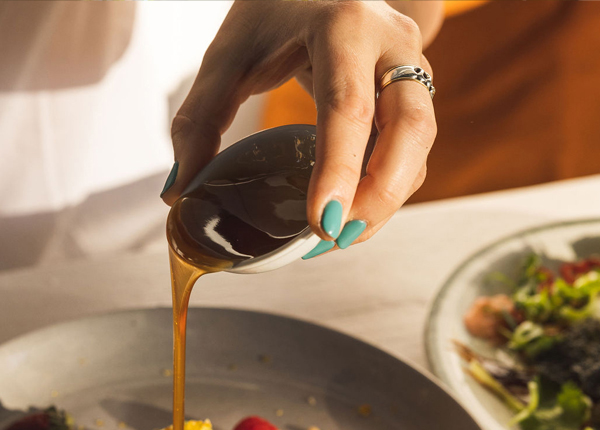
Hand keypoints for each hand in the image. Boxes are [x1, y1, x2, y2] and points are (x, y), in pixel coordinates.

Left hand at [162, 0, 436, 255]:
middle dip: (379, 194)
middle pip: (409, 127)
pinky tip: (351, 214)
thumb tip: (179, 192)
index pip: (347, 106)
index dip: (338, 169)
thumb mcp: (228, 55)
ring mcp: (413, 64)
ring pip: (420, 143)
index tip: (321, 221)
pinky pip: (414, 147)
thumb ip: (199, 120)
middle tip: (335, 237)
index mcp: (343, 25)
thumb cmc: (272, 12)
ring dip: (386, 198)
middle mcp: (391, 42)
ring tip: (339, 236)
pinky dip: (387, 187)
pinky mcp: (417, 89)